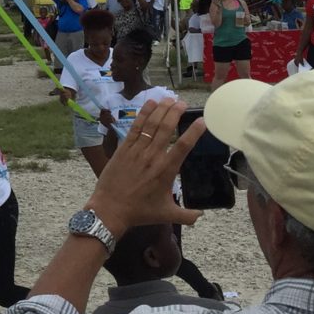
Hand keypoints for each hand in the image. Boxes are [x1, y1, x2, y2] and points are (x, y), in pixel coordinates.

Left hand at [89, 98, 204, 236]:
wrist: (111, 209)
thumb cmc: (140, 212)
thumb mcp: (167, 214)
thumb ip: (187, 215)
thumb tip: (201, 215)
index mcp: (166, 170)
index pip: (184, 146)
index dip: (194, 132)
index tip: (202, 120)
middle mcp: (153, 157)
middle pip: (166, 128)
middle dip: (175, 112)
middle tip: (183, 102)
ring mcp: (137, 151)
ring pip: (151, 125)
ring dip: (161, 110)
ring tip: (169, 98)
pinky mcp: (123, 149)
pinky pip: (135, 128)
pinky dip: (143, 114)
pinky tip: (150, 103)